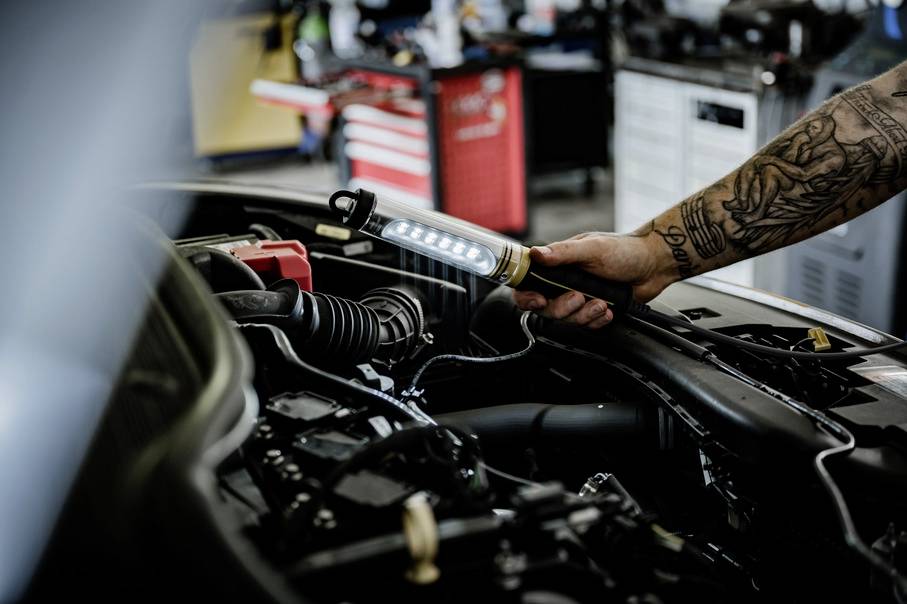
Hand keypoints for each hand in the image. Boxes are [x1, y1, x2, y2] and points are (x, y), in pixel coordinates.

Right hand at [513, 231, 672, 327]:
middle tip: (578, 298)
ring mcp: (578, 297)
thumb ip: (563, 252)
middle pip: (546, 308)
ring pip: (567, 319)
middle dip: (562, 308)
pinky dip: (596, 320)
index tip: (538, 300)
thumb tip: (536, 254)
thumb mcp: (592, 247)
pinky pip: (586, 325)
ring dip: (584, 315)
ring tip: (601, 303)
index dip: (527, 296)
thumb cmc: (625, 250)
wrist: (654, 266)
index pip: (528, 283)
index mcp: (558, 264)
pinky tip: (608, 310)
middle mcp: (564, 283)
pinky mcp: (592, 310)